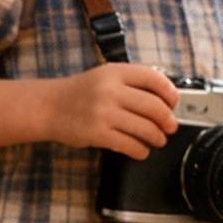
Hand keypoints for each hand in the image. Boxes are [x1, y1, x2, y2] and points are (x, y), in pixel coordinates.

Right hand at [47, 62, 179, 157]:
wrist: (48, 106)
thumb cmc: (79, 93)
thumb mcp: (104, 77)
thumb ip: (130, 83)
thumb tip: (164, 99)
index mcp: (115, 72)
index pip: (154, 78)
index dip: (170, 92)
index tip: (174, 102)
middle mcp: (110, 90)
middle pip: (154, 107)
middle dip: (168, 120)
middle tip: (170, 126)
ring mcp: (104, 112)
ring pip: (146, 128)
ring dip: (157, 137)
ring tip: (158, 140)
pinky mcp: (98, 133)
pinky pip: (130, 145)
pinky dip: (141, 150)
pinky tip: (141, 150)